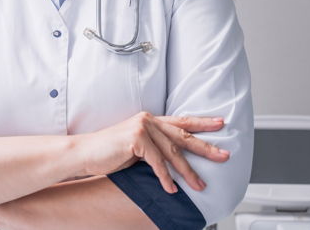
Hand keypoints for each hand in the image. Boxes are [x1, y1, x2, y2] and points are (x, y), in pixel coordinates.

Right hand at [77, 111, 229, 194]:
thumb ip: (155, 147)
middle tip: (224, 156)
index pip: (181, 121)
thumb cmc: (109, 152)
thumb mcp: (137, 147)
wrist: (85, 152)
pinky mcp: (136, 139)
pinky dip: (165, 178)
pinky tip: (172, 189)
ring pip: (172, 152)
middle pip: (183, 136)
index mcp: (149, 119)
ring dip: (188, 172)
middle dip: (205, 148)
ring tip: (200, 185)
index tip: (221, 124)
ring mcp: (142, 127)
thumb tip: (176, 159)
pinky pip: (157, 162)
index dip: (202, 122)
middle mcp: (148, 120)